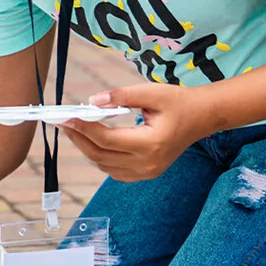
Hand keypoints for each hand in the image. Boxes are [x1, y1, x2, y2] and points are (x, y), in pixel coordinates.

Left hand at [55, 84, 222, 181]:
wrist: (203, 117)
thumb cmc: (178, 102)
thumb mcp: (151, 93)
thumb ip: (121, 96)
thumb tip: (91, 101)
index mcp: (151, 143)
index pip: (106, 139)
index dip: (83, 128)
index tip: (65, 116)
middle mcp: (148, 163)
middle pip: (101, 155)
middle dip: (78, 138)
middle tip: (62, 122)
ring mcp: (148, 172)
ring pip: (105, 165)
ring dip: (87, 148)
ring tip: (74, 129)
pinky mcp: (147, 173)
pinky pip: (115, 170)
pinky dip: (100, 157)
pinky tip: (93, 141)